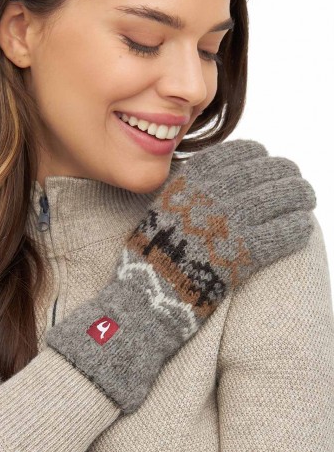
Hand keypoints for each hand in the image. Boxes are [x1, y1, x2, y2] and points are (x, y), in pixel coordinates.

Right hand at [45, 139, 316, 413]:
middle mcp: (213, 195)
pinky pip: (282, 233)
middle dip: (286, 174)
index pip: (241, 153)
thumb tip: (218, 176)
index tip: (268, 162)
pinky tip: (303, 227)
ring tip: (306, 199)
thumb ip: (189, 189)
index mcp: (192, 180)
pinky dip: (296, 227)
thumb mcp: (161, 209)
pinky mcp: (244, 253)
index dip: (260, 157)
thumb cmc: (151, 257)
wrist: (145, 298)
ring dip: (299, 195)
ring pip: (281, 198)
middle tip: (296, 181)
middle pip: (267, 172)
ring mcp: (229, 223)